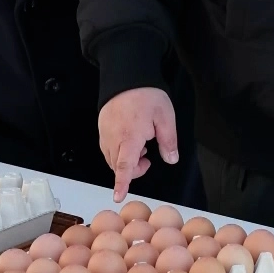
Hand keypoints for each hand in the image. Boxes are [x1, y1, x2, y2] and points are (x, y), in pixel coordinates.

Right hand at [98, 87, 178, 201]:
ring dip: (126, 160)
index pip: (124, 166)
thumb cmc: (145, 95)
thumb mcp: (165, 117)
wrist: (126, 76)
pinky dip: (120, 151)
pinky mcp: (102, 129)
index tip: (118, 196)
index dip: (122, 183)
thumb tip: (171, 159)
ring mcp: (105, 134)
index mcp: (130, 137)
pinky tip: (131, 138)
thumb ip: (168, 141)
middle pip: (118, 166)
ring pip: (112, 159)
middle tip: (148, 157)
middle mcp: (114, 138)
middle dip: (133, 170)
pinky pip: (108, 148)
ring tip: (141, 144)